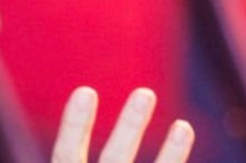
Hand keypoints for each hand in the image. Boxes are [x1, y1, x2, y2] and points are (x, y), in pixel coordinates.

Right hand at [51, 87, 194, 162]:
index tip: (85, 91)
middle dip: (128, 131)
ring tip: (185, 126)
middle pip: (113, 162)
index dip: (74, 127)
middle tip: (146, 93)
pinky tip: (186, 134)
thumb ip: (75, 156)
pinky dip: (174, 162)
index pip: (66, 158)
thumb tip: (59, 144)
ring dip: (170, 157)